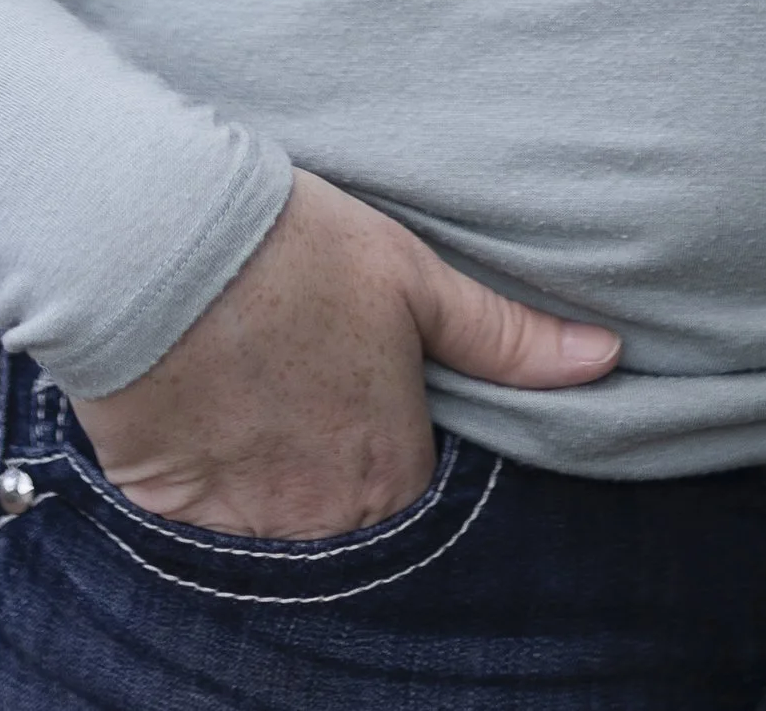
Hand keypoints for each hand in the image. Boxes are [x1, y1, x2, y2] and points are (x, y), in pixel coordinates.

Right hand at [73, 169, 620, 539]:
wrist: (158, 239)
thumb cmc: (295, 249)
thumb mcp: (413, 277)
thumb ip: (506, 337)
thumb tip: (606, 358)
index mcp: (391, 475)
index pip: (416, 492)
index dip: (396, 440)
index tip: (370, 392)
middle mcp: (322, 522)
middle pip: (344, 519)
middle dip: (335, 473)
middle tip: (308, 392)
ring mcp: (241, 525)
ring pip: (275, 525)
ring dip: (274, 480)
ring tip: (258, 396)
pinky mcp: (169, 512)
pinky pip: (204, 523)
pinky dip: (208, 481)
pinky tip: (207, 413)